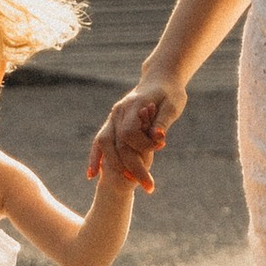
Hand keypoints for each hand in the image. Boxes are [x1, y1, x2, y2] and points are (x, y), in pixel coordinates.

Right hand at [87, 75, 184, 192]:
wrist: (160, 79)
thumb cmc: (170, 92)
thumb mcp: (173, 106)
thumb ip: (163, 121)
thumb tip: (158, 136)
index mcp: (134, 105)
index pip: (130, 134)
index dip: (143, 148)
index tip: (160, 152)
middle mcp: (119, 111)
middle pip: (116, 143)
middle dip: (130, 167)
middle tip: (148, 186)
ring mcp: (113, 116)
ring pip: (103, 142)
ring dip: (109, 164)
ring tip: (121, 183)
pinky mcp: (113, 121)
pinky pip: (100, 140)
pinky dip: (95, 157)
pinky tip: (92, 174)